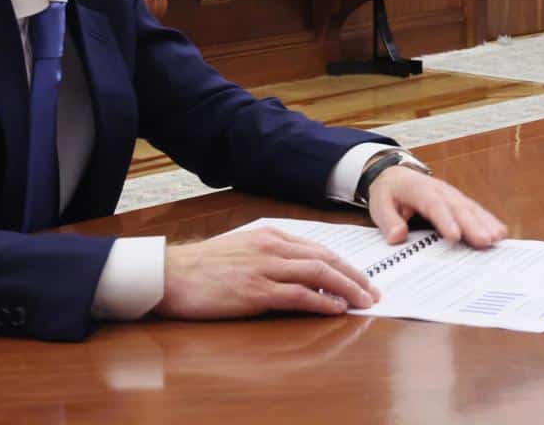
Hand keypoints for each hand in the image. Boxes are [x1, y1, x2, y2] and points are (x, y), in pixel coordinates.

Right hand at [155, 225, 378, 319]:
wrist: (170, 274)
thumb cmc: (203, 266)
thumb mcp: (243, 249)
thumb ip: (271, 256)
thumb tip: (302, 273)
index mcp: (270, 235)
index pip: (319, 248)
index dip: (345, 264)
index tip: (362, 278)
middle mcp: (271, 247)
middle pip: (326, 258)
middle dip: (354, 276)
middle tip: (373, 292)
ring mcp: (264, 268)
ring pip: (318, 274)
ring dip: (346, 288)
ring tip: (363, 302)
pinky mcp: (254, 291)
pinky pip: (297, 295)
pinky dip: (321, 301)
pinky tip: (335, 309)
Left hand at [367, 165, 507, 248]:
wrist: (396, 175)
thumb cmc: (389, 192)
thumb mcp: (379, 204)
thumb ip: (388, 220)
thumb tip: (397, 236)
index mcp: (419, 189)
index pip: (434, 205)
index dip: (445, 220)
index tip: (455, 236)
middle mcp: (440, 190)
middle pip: (458, 207)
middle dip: (473, 224)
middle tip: (486, 241)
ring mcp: (452, 195)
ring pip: (470, 208)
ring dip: (485, 223)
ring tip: (498, 238)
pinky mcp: (458, 202)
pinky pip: (475, 210)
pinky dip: (488, 221)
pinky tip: (500, 232)